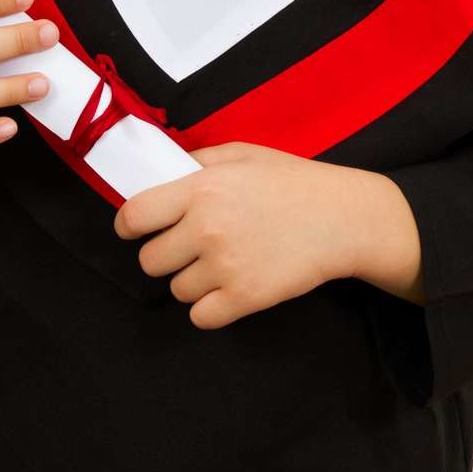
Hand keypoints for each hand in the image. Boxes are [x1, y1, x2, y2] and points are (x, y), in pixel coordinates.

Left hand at [112, 141, 386, 329]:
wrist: (342, 218)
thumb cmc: (291, 181)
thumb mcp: (241, 155)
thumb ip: (196, 163)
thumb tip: (159, 172)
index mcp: (201, 188)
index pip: (134, 216)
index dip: (129, 225)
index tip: (137, 229)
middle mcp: (206, 227)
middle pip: (150, 261)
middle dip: (165, 255)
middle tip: (190, 247)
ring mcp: (225, 266)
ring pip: (177, 290)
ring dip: (192, 280)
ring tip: (221, 263)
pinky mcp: (245, 298)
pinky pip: (200, 317)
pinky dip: (210, 307)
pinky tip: (228, 288)